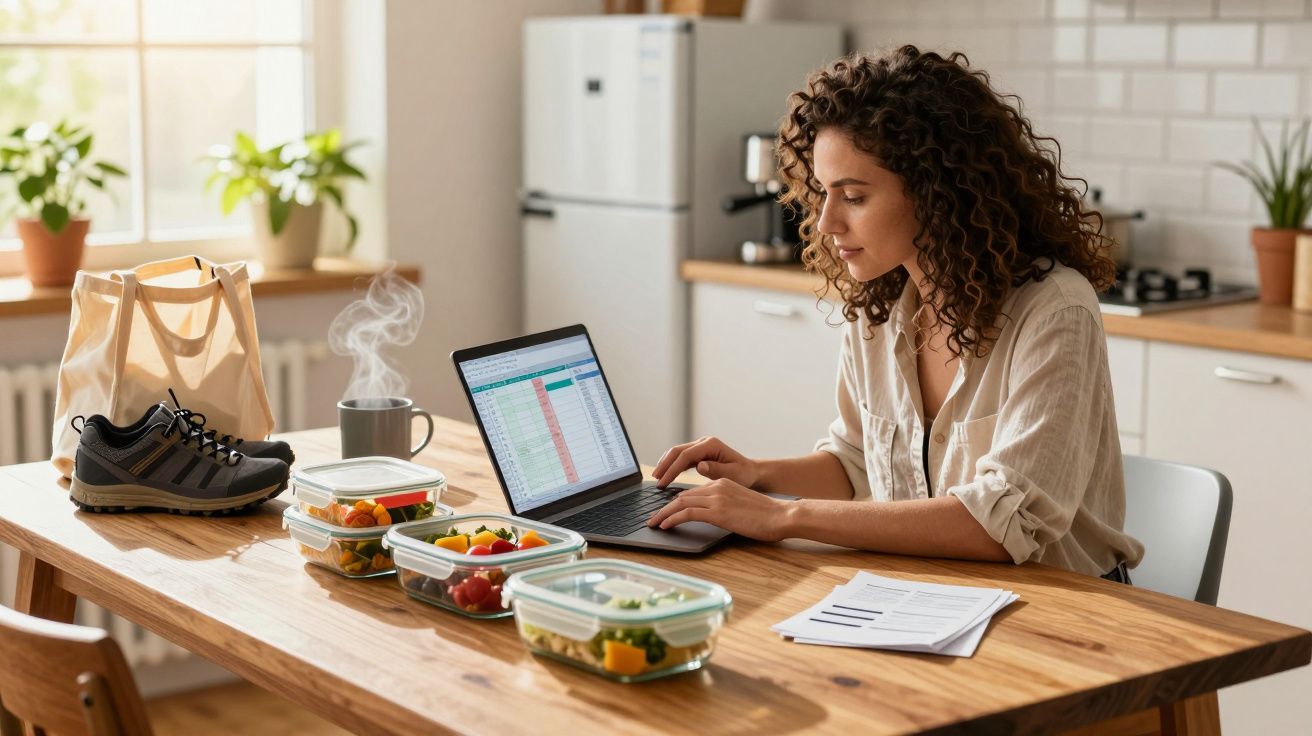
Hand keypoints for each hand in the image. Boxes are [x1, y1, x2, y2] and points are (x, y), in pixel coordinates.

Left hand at [646, 478, 790, 541]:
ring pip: (680, 503)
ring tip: (653, 523)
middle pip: (682, 496)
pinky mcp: (718, 512)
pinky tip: (665, 526)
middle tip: (652, 518)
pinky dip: (672, 518)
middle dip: (664, 508)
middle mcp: (717, 487)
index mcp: (722, 483)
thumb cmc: (767, 515)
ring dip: (663, 514)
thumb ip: (725, 505)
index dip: (675, 503)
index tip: (665, 511)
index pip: (692, 493)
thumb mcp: (742, 505)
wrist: (782, 515)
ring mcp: (716, 498)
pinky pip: (687, 513)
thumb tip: (713, 516)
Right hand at [651, 436, 760, 488]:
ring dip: (665, 464)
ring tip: (657, 477)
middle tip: (655, 479)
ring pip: (677, 452)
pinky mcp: (699, 453)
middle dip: (664, 465)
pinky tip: (665, 475)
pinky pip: (681, 457)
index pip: (685, 456)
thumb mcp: (733, 474)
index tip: (664, 482)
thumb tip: (699, 465)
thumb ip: (716, 469)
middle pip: (677, 451)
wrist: (750, 471)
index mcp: (711, 445)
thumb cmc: (744, 474)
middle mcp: (704, 442)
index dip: (672, 469)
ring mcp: (700, 446)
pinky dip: (672, 465)